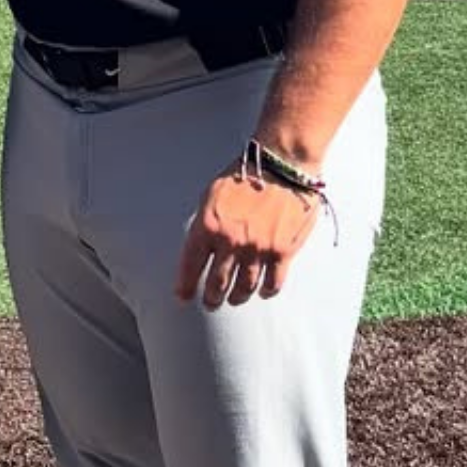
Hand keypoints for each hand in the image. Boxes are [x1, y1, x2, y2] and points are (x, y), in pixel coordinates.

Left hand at [175, 168, 320, 308]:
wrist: (282, 164)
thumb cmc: (245, 174)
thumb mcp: (211, 194)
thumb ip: (204, 223)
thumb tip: (199, 246)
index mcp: (208, 226)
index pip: (191, 265)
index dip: (185, 285)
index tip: (183, 296)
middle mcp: (230, 241)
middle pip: (217, 283)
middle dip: (211, 297)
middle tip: (211, 302)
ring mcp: (257, 249)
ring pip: (244, 287)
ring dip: (237, 297)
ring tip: (235, 299)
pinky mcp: (282, 251)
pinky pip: (273, 282)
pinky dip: (267, 290)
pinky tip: (263, 291)